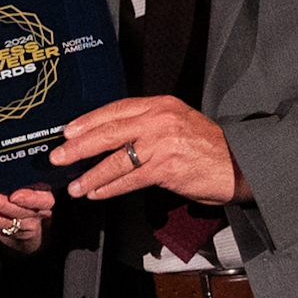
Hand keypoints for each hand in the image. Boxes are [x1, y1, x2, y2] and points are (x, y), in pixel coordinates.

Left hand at [0, 185, 55, 250]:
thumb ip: (10, 175)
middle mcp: (38, 210)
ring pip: (5, 220)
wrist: (29, 223)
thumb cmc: (28, 191)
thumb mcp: (27, 181)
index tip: (14, 196)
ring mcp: (25, 223)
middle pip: (20, 210)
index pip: (43, 198)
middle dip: (0, 204)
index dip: (29, 198)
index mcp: (44, 193)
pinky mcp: (12, 232)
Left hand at [55, 96, 243, 205]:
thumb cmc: (207, 147)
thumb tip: (111, 137)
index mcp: (160, 104)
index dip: (88, 121)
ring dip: (92, 174)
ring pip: (117, 159)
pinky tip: (97, 193)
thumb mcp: (177, 123)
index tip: (67, 131)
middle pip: (109, 131)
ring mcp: (163, 143)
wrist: (239, 164)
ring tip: (74, 185)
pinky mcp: (167, 167)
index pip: (116, 109)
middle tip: (58, 157)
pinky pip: (130, 179)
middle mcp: (160, 119)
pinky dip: (111, 187)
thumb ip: (148, 124)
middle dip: (79, 146)